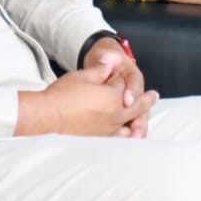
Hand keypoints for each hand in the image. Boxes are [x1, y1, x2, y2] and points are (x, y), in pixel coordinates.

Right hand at [19, 54, 156, 137]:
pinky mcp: (100, 139)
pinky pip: (119, 139)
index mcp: (113, 98)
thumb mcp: (82, 76)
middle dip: (146, 100)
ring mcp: (109, 130)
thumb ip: (100, 70)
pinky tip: (126, 135)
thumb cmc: (62, 96)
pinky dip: (126, 135)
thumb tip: (111, 61)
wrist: (46, 117)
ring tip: (144, 118)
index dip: (119, 78)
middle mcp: (115, 116)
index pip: (123, 86)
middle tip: (153, 96)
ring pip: (131, 126)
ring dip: (139, 121)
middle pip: (136, 107)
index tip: (116, 73)